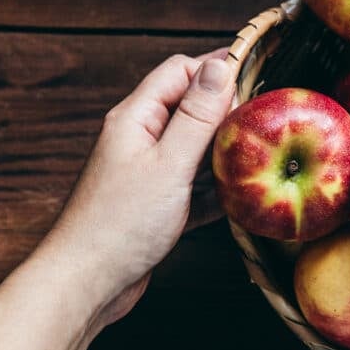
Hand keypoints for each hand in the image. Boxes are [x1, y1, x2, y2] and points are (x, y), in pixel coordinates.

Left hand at [35, 48, 236, 331]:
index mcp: (135, 118)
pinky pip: (192, 185)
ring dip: (223, 153)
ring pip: (193, 149)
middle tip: (264, 122)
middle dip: (226, 113)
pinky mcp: (154, 205)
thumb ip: (196, 116)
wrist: (85, 283)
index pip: (179, 72)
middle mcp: (138, 139)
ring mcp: (145, 173)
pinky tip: (239, 198)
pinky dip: (215, 189)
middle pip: (188, 108)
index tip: (255, 79)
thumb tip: (220, 66)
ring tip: (260, 159)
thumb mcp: (169, 164)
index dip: (217, 70)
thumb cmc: (120, 225)